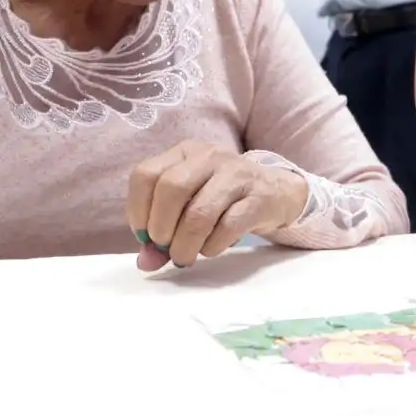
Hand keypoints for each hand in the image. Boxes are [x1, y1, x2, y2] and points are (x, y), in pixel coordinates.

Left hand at [127, 142, 308, 270]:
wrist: (277, 192)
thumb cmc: (224, 198)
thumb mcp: (189, 204)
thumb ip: (163, 231)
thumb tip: (145, 263)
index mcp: (185, 152)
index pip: (146, 174)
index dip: (138, 210)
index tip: (145, 235)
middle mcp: (210, 157)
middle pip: (171, 189)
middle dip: (161, 227)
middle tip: (164, 248)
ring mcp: (237, 174)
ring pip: (199, 212)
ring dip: (185, 244)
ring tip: (184, 257)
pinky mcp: (259, 198)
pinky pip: (228, 227)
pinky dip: (212, 246)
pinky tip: (210, 249)